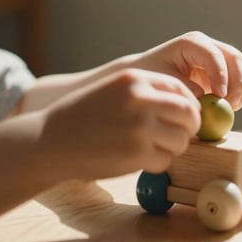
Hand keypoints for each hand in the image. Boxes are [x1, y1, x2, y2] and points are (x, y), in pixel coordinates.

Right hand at [41, 68, 200, 181]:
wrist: (52, 140)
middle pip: (189, 113)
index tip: (185, 116)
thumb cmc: (85, 115)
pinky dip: (158, 163)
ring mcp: (140, 126)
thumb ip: (147, 92)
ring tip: (153, 148)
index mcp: (135, 79)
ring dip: (173, 147)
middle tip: (179, 136)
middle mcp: (141, 99)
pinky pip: (165, 160)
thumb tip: (189, 106)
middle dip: (189, 127)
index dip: (188, 104)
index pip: (180, 88)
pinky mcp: (136, 153)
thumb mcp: (115, 89)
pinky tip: (140, 159)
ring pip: (181, 139)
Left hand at [127, 32, 241, 110]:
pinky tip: (230, 106)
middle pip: (235, 57)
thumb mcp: (164, 80)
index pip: (214, 55)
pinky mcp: (223, 68)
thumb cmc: (153, 74)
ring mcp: (218, 55)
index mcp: (192, 43)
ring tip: (230, 108)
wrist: (150, 72)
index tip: (221, 96)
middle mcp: (208, 45)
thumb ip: (185, 87)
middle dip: (238, 82)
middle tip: (231, 105)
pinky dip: (240, 92)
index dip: (221, 75)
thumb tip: (204, 96)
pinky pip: (241, 77)